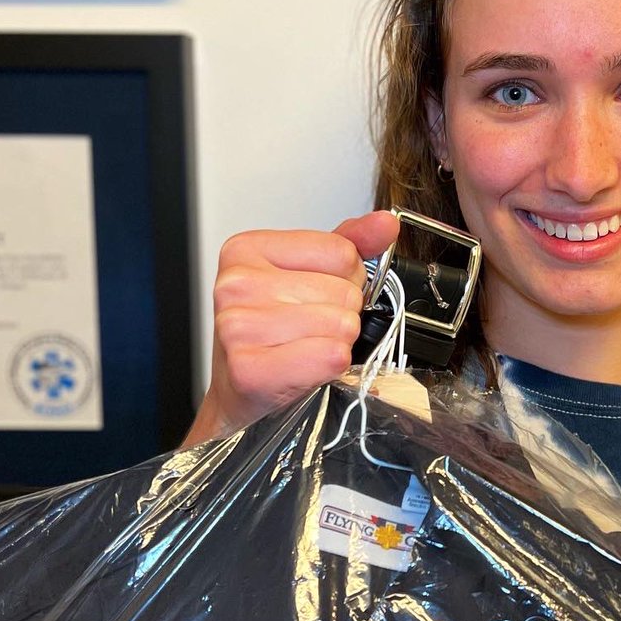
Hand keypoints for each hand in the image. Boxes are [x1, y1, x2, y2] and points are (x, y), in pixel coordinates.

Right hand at [183, 210, 400, 444]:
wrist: (239, 397)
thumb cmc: (270, 338)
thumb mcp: (305, 279)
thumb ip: (347, 246)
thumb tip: (384, 223)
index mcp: (246, 251)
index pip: (341, 251)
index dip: (344, 281)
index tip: (314, 298)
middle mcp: (235, 285)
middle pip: (343, 290)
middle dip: (340, 316)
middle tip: (307, 332)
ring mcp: (238, 327)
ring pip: (341, 324)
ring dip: (335, 344)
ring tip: (303, 350)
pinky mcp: (250, 368)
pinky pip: (331, 355)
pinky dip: (331, 368)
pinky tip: (304, 370)